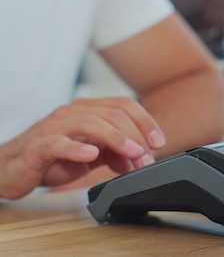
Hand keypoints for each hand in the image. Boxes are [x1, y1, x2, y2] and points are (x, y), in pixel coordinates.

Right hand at [0, 96, 165, 198]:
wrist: (10, 168)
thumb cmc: (51, 158)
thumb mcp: (91, 156)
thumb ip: (115, 153)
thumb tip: (138, 158)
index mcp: (87, 111)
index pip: (123, 105)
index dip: (146, 122)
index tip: (159, 143)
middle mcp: (72, 113)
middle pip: (113, 113)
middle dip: (137, 135)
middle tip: (148, 157)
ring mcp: (55, 127)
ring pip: (92, 123)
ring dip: (118, 140)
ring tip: (133, 154)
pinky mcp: (39, 145)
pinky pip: (59, 143)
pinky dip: (78, 148)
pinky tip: (92, 155)